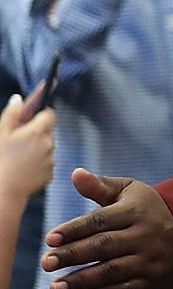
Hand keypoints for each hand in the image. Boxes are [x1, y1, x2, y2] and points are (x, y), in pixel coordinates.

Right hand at [0, 85, 56, 205]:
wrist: (4, 190)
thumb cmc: (0, 159)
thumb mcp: (2, 133)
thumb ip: (11, 114)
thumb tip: (18, 98)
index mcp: (38, 131)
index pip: (50, 114)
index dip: (42, 114)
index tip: (34, 116)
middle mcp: (49, 144)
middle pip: (48, 131)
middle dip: (37, 132)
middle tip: (19, 139)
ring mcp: (51, 159)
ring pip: (47, 148)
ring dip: (37, 148)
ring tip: (18, 157)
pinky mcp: (50, 173)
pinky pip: (46, 163)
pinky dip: (38, 163)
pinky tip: (24, 168)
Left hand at [43, 169, 172, 288]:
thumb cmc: (147, 210)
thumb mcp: (130, 192)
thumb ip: (100, 186)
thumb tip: (75, 173)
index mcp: (136, 211)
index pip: (100, 221)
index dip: (74, 230)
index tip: (49, 239)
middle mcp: (145, 236)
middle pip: (103, 246)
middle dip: (72, 255)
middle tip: (45, 263)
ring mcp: (150, 260)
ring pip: (111, 272)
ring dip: (81, 281)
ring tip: (54, 287)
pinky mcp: (153, 280)